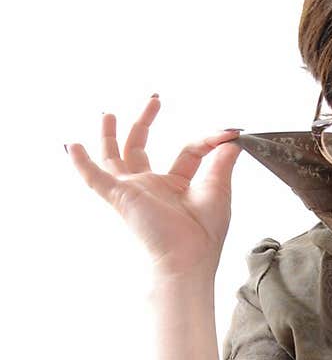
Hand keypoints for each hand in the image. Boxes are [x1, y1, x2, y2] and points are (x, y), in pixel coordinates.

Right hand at [66, 95, 244, 278]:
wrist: (187, 260)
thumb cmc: (203, 236)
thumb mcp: (218, 191)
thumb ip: (222, 163)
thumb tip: (232, 140)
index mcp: (176, 187)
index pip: (188, 152)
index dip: (207, 141)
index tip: (226, 133)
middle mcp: (152, 187)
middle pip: (141, 148)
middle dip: (145, 121)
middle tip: (154, 99)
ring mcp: (133, 191)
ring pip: (114, 157)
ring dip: (110, 135)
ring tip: (108, 114)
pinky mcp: (119, 196)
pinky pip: (93, 177)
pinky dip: (81, 162)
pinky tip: (72, 145)